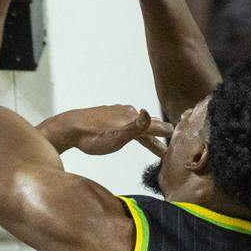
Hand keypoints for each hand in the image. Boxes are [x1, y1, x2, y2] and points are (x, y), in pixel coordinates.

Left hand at [42, 105, 171, 156]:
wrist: (68, 127)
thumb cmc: (91, 138)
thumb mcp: (114, 139)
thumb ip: (135, 129)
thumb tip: (150, 112)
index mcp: (132, 120)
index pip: (158, 128)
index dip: (170, 134)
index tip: (183, 138)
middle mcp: (128, 113)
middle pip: (150, 123)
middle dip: (163, 130)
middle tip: (174, 136)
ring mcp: (118, 111)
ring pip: (139, 120)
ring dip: (150, 128)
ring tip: (156, 133)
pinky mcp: (109, 112)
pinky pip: (128, 117)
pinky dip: (136, 123)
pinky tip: (133, 123)